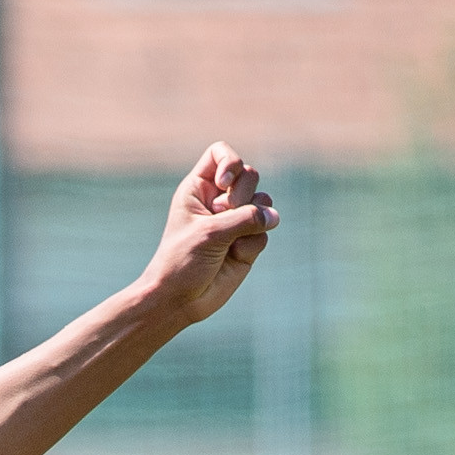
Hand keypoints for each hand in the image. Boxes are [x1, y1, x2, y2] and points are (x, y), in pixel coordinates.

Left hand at [143, 143, 276, 331]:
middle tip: (224, 216)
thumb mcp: (210, 233)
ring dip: (251, 221)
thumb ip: (245, 218)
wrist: (180, 300)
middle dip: (243, 196)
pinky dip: (252, 243)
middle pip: (250, 175)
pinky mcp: (248, 241)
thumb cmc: (182, 262)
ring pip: (263, 203)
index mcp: (198, 189)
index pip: (221, 154)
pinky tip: (234, 257)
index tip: (223, 183)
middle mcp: (218, 200)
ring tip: (230, 241)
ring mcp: (235, 220)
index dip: (230, 163)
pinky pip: (265, 231)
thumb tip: (274, 216)